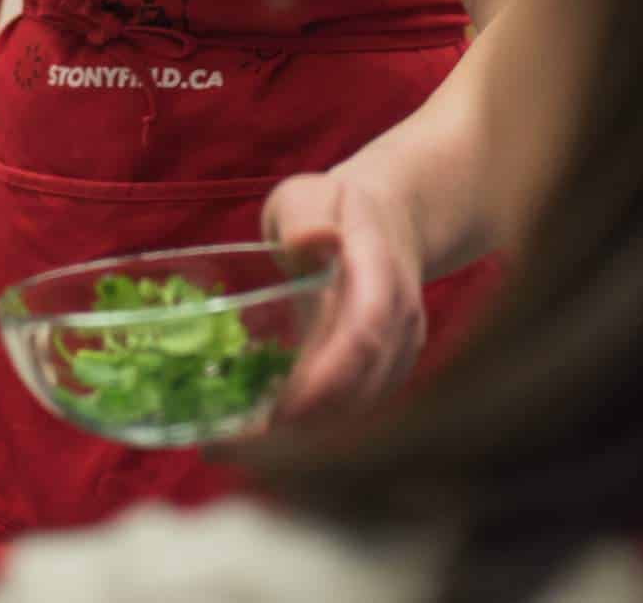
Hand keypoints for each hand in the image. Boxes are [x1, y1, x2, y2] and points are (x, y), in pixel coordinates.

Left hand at [262, 166, 426, 423]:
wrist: (389, 221)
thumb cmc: (333, 209)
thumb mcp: (309, 195)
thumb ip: (305, 216)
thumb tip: (313, 240)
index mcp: (380, 268)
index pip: (368, 327)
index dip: (332, 373)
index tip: (285, 408)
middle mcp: (401, 316)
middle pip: (366, 382)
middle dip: (310, 420)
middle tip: (241, 442)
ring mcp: (401, 348)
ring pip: (365, 405)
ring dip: (311, 434)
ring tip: (242, 447)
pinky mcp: (389, 371)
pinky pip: (360, 408)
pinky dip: (320, 430)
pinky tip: (269, 441)